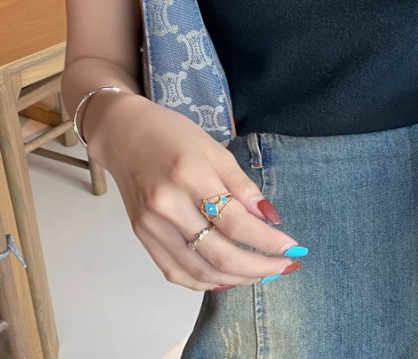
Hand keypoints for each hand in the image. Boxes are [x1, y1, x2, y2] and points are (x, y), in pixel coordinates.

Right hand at [87, 92, 305, 290]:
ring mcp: (151, 227)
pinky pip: (176, 273)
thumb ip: (242, 187)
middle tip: (284, 267)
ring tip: (262, 274)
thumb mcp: (216, 150)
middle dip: (258, 268)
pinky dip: (205, 282)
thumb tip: (271, 218)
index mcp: (191, 177)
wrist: (125, 134)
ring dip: (236, 280)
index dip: (267, 241)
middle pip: (219, 254)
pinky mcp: (142, 238)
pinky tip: (228, 277)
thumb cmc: (174, 135)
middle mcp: (168, 207)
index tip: (293, 249)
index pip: (235, 223)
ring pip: (199, 271)